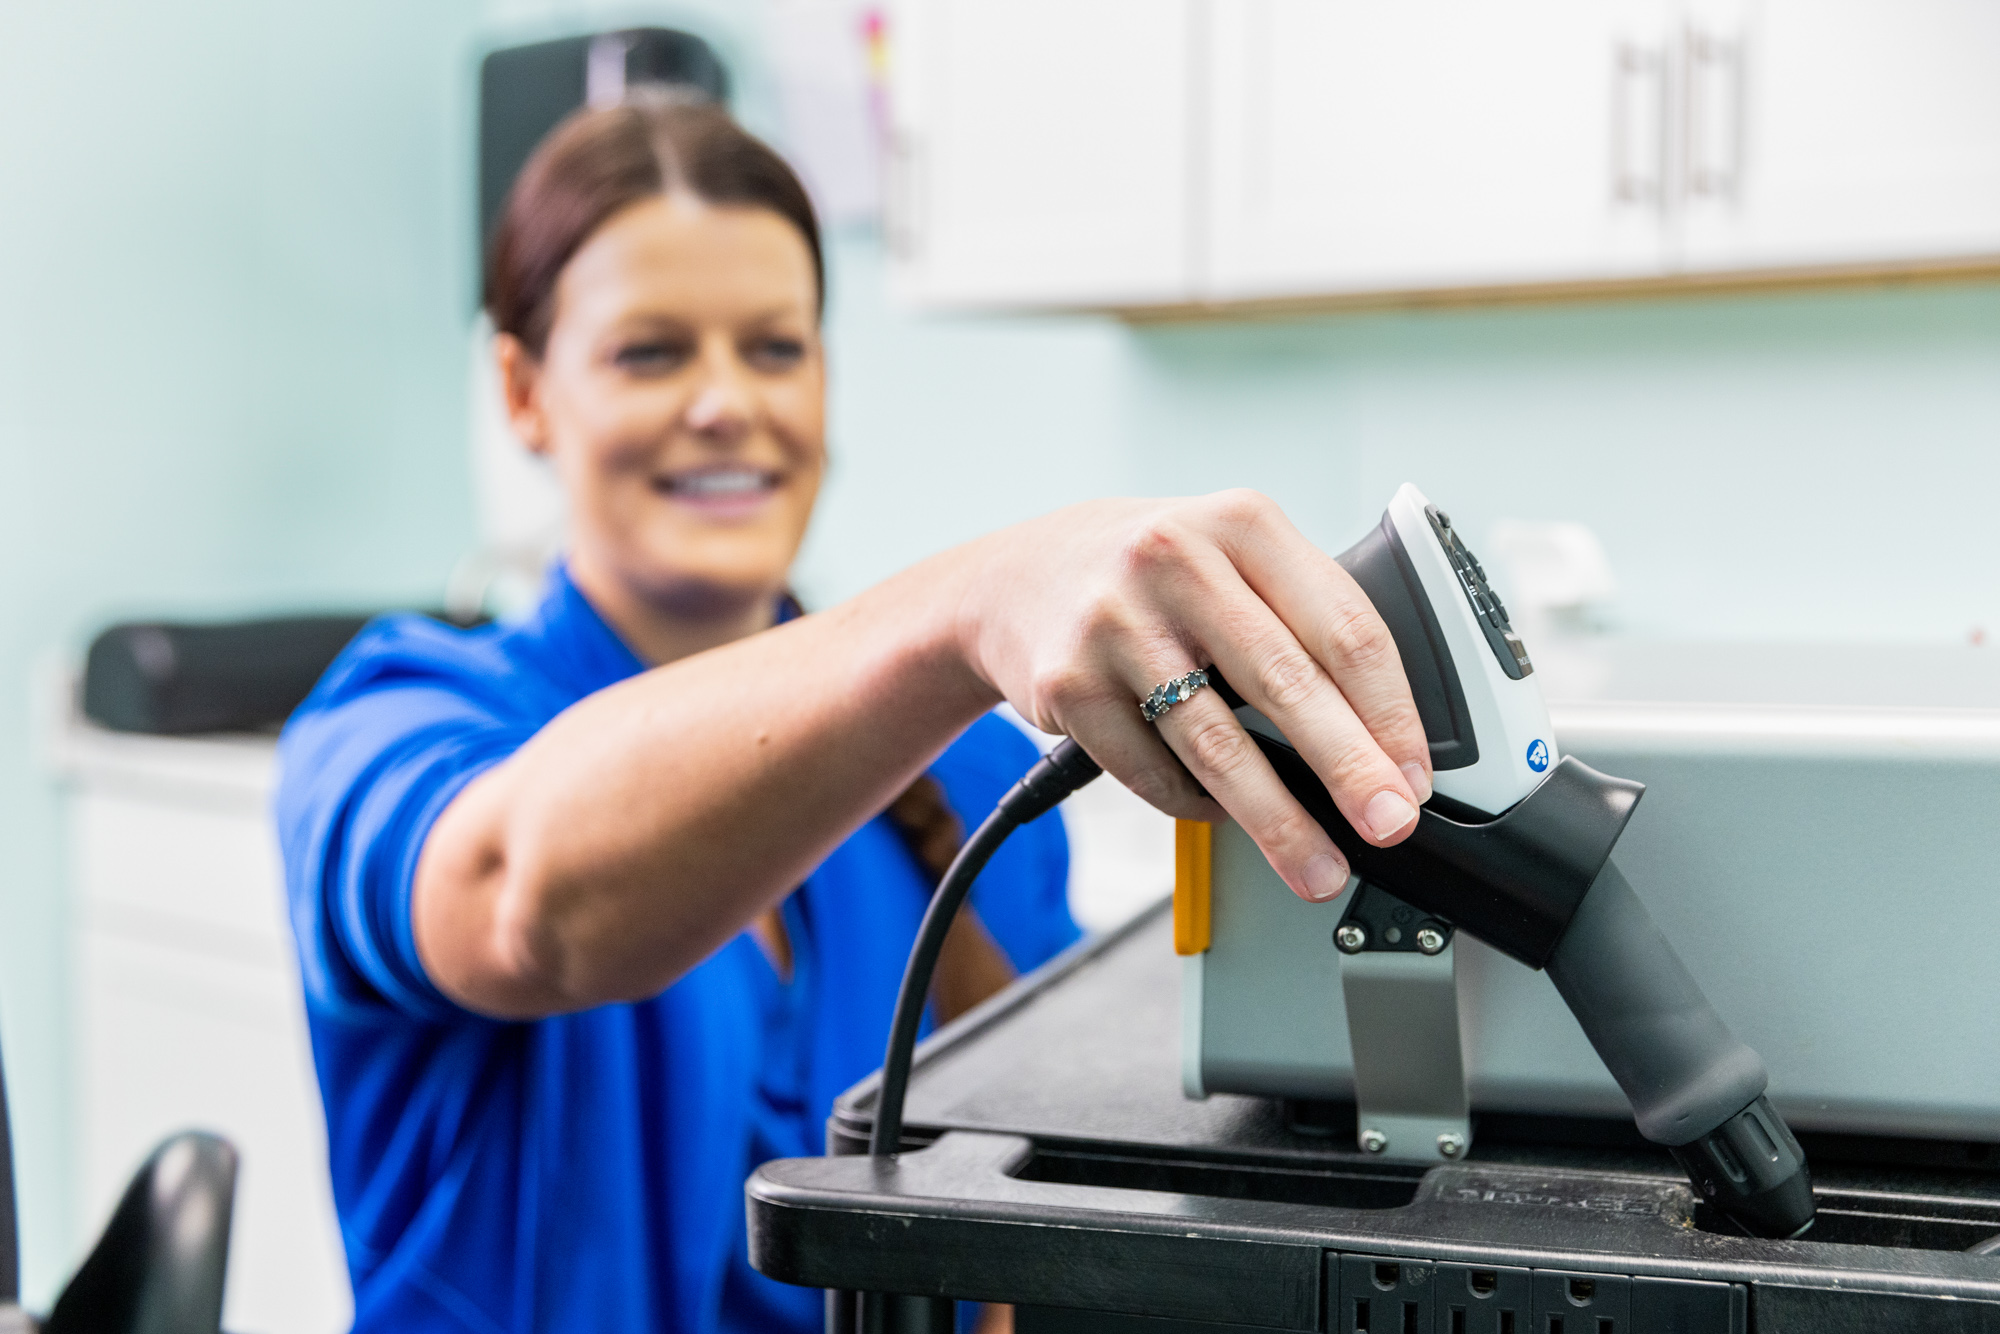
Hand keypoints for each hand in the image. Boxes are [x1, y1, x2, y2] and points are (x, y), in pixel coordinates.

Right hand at [953, 491, 1431, 902]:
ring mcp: (1115, 622)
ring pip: (1216, 743)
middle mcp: (1175, 560)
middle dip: (1349, 769)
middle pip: (1286, 683)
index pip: (1343, 625)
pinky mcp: (1068, 683)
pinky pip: (1153, 770)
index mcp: (1242, 522)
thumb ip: (1300, 619)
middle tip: (1388, 824)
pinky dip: (1198, 803)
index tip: (1412, 774)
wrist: (1017, 577)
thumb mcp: (1231, 556)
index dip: (1391, 712)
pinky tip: (1222, 811)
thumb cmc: (1152, 575)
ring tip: (1316, 865)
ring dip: (1276, 819)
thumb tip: (1381, 740)